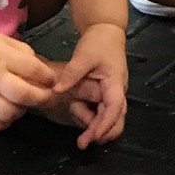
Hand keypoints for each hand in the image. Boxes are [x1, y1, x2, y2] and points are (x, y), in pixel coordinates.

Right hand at [0, 28, 56, 131]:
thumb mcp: (5, 40)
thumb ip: (24, 54)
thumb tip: (40, 70)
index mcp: (2, 58)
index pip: (33, 69)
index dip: (48, 77)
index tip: (52, 80)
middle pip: (23, 95)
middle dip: (40, 97)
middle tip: (45, 95)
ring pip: (9, 114)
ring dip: (22, 111)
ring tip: (23, 104)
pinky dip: (5, 122)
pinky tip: (8, 112)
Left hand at [51, 23, 128, 148]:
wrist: (106, 31)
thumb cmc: (98, 42)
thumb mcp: (83, 55)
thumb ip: (71, 73)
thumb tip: (56, 89)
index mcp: (115, 83)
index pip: (114, 108)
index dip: (105, 124)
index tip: (93, 137)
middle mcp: (117, 91)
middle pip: (117, 119)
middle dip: (102, 133)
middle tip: (83, 143)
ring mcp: (113, 93)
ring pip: (111, 118)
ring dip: (99, 129)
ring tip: (82, 140)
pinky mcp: (106, 93)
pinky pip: (104, 111)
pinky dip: (96, 121)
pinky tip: (84, 126)